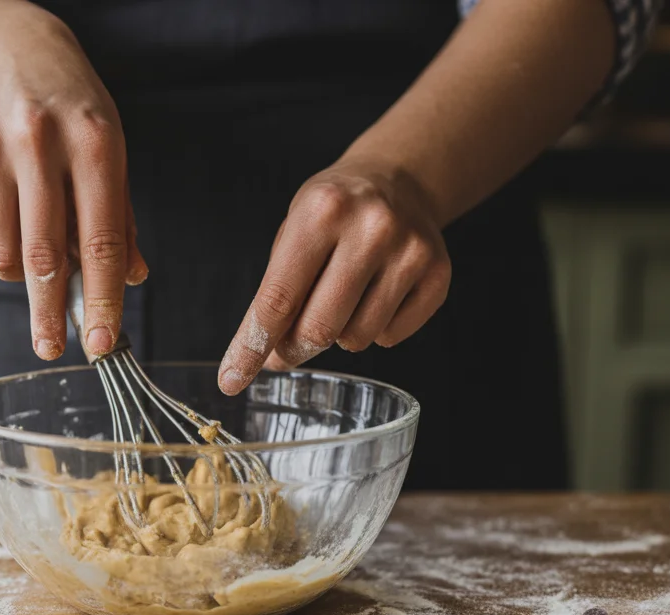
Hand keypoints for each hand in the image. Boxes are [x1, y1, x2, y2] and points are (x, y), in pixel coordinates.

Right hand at [0, 4, 146, 359]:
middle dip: (50, 312)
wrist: (10, 52)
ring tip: (38, 250)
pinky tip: (10, 212)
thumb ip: (120, 218)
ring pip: (4, 253)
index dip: (102, 298)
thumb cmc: (73, 113)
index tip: (101, 343)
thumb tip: (131, 280)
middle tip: (53, 350)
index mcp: (93, 142)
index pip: (101, 240)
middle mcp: (38, 142)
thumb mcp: (111, 151)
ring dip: (24, 273)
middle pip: (44, 255)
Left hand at [218, 159, 450, 394]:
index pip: (278, 298)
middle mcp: (371, 228)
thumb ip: (277, 292)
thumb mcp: (294, 232)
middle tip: (287, 346)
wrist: (400, 179)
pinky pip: (391, 336)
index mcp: (321, 212)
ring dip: (338, 334)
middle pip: (319, 328)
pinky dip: (375, 329)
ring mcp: (409, 252)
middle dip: (294, 349)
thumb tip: (265, 359)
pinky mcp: (438, 275)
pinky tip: (376, 294)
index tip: (231, 379)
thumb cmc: (335, 212)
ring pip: (356, 339)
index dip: (251, 346)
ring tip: (343, 296)